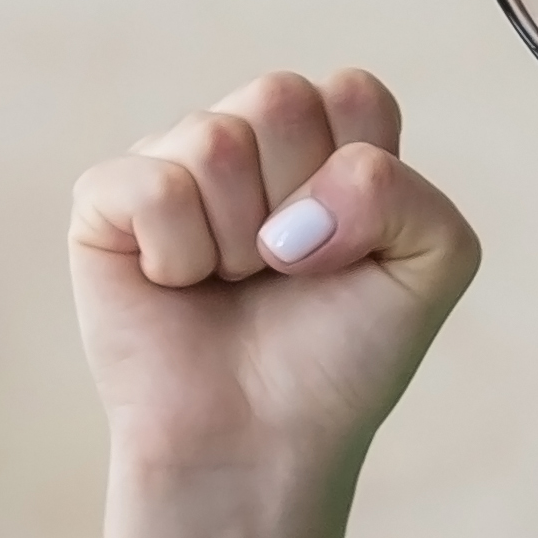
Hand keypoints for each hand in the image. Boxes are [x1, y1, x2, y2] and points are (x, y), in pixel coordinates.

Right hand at [66, 69, 480, 504]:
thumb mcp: (432, 264)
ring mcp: (173, 163)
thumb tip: (295, 211)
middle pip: (280, 98)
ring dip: (239, 239)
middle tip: (284, 269)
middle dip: (298, 202)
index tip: (349, 248)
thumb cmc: (340, 358)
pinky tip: (177, 286)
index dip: (358, 181)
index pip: (351, 93)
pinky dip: (178, 254)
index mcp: (327, 140)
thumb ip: (409, 193)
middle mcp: (249, 138)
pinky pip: (152, 185)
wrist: (261, 444)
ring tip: (232, 284)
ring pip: (215, 140)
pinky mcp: (105, 200)